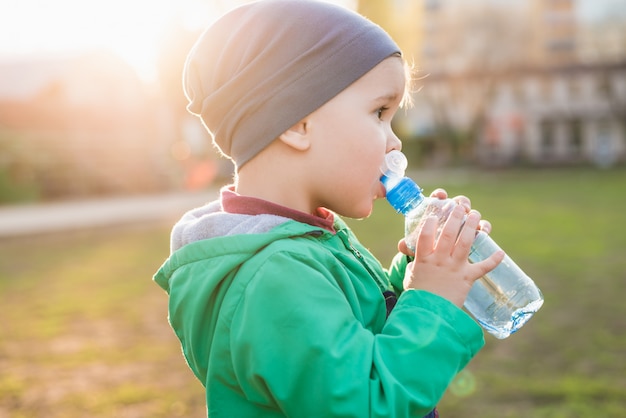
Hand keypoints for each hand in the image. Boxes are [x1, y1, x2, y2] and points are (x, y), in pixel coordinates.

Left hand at [397, 188, 490, 254]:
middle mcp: (451, 216)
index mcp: (436, 214)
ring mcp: (463, 225)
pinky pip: (481, 230)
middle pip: (457, 204)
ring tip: (473, 216)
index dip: (440, 195)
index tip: (440, 196)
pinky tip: (484, 232)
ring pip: (471, 214)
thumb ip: (409, 246)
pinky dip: (484, 229)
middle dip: (460, 203)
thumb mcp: (416, 249)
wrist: (436, 266)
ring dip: (473, 213)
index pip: (437, 199)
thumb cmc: (425, 252)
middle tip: (460, 206)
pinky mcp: (473, 236)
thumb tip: (401, 245)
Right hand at [399, 189, 503, 306]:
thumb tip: (405, 246)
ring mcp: (455, 268)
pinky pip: (482, 268)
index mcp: (424, 259)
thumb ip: (414, 259)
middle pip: (448, 234)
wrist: (429, 314)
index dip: (429, 223)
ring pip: (465, 243)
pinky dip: (493, 260)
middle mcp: (440, 261)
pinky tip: (501, 252)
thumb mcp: (412, 274)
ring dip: (471, 227)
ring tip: (475, 215)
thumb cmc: (418, 294)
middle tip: (460, 206)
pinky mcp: (467, 278)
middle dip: (455, 217)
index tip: (433, 214)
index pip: (424, 236)